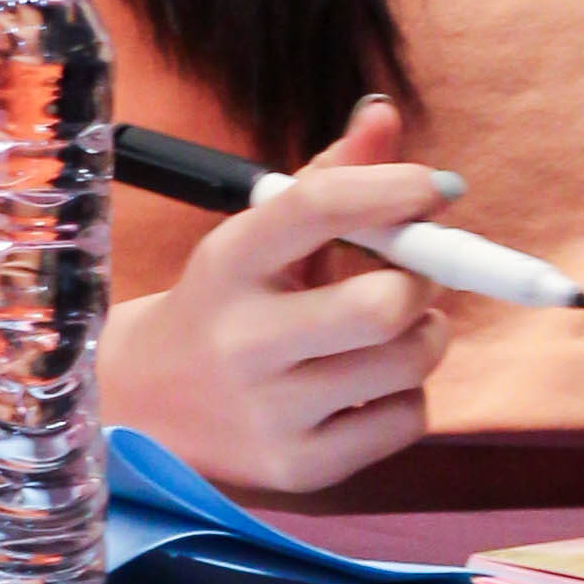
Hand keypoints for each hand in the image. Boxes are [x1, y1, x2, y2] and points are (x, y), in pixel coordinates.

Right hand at [100, 95, 453, 499]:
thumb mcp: (260, 238)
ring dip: (426, 335)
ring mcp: (270, 413)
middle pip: (381, 307)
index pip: (316, 208)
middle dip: (422, 282)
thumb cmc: (227, 304)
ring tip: (397, 327)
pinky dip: (410, 394)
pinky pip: (405, 420)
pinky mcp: (298, 470)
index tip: (436, 186)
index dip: (389, 188)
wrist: (147, 404)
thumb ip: (330, 176)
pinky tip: (373, 381)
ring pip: (406, 363)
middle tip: (415, 276)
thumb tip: (383, 113)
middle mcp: (242, 340)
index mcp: (228, 263)